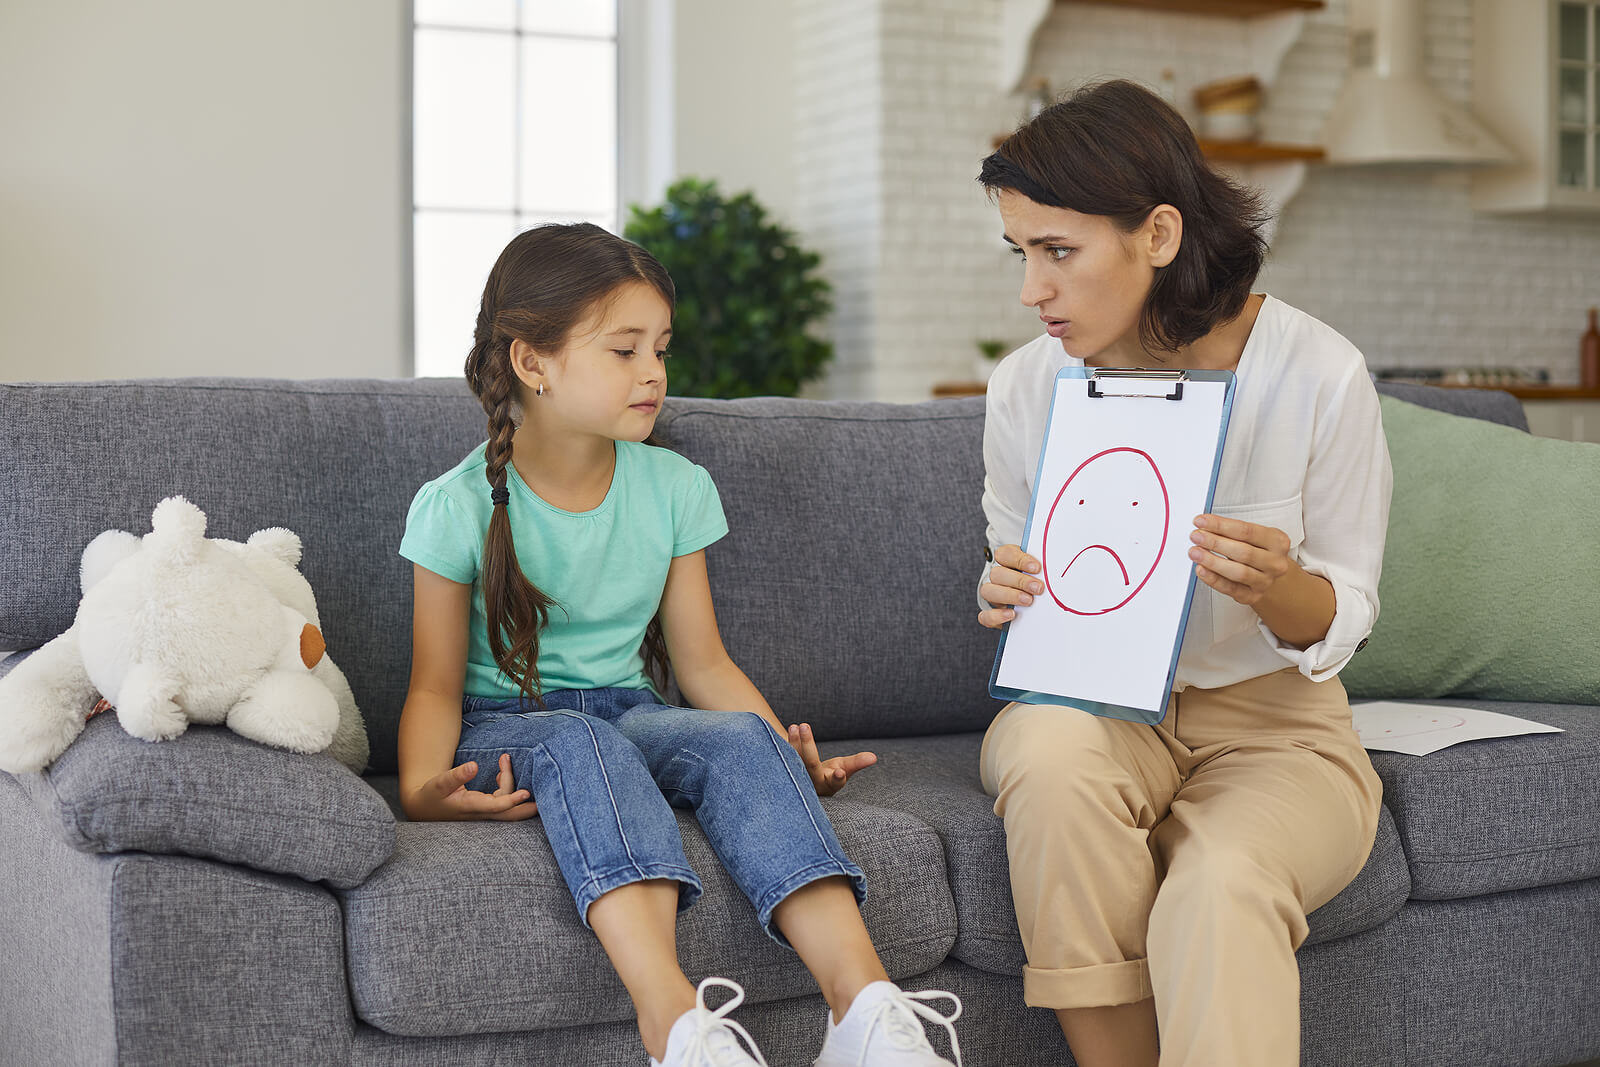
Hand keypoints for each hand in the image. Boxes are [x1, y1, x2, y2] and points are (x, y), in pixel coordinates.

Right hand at [407, 754, 539, 820]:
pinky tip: (503, 773)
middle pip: (509, 813)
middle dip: (526, 807)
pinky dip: (506, 786)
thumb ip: (456, 775)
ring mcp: (484, 812)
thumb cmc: (432, 794)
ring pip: (506, 801)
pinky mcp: (485, 808)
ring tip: (505, 759)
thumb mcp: (440, 783)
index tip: (526, 793)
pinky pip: (502, 800)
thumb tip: (474, 765)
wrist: (424, 807)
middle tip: (543, 799)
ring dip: (511, 782)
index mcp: (470, 807)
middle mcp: (480, 812)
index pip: (496, 806)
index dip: (512, 801)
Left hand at [786, 722, 876, 796]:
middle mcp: (812, 783)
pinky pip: (784, 758)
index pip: (835, 782)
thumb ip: (857, 762)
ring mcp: (797, 778)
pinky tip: (791, 729)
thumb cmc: (829, 773)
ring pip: (795, 759)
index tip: (840, 772)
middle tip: (805, 726)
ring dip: (794, 742)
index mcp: (829, 785)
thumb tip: (874, 757)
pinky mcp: (785, 772)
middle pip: (810, 764)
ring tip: (795, 726)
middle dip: (807, 745)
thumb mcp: (844, 767)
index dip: (837, 778)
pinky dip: (786, 744)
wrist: (806, 781)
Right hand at [978, 544, 1042, 628]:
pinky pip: (985, 616)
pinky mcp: (991, 615)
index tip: (1037, 568)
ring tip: (1028, 601)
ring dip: (1009, 596)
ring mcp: (992, 596)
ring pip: (988, 591)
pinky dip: (996, 616)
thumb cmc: (1041, 583)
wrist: (1040, 608)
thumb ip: (1044, 569)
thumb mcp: (1043, 572)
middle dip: (1019, 581)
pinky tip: (1012, 614)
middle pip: (997, 573)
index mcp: (1007, 561)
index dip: (1019, 560)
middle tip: (1038, 588)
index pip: (1004, 554)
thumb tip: (1054, 567)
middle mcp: (997, 577)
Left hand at [1188, 514, 1291, 607]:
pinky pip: (1231, 589)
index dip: (1221, 525)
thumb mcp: (1253, 537)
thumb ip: (1231, 531)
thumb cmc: (1258, 551)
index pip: (1246, 531)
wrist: (1271, 575)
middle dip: (1215, 543)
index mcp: (1277, 541)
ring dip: (1213, 561)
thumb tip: (1205, 527)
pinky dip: (1214, 579)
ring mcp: (1266, 581)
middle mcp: (1275, 562)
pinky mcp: (1253, 596)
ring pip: (1238, 572)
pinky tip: (1202, 570)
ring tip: (1195, 553)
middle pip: (1243, 552)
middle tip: (1196, 537)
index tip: (1201, 521)